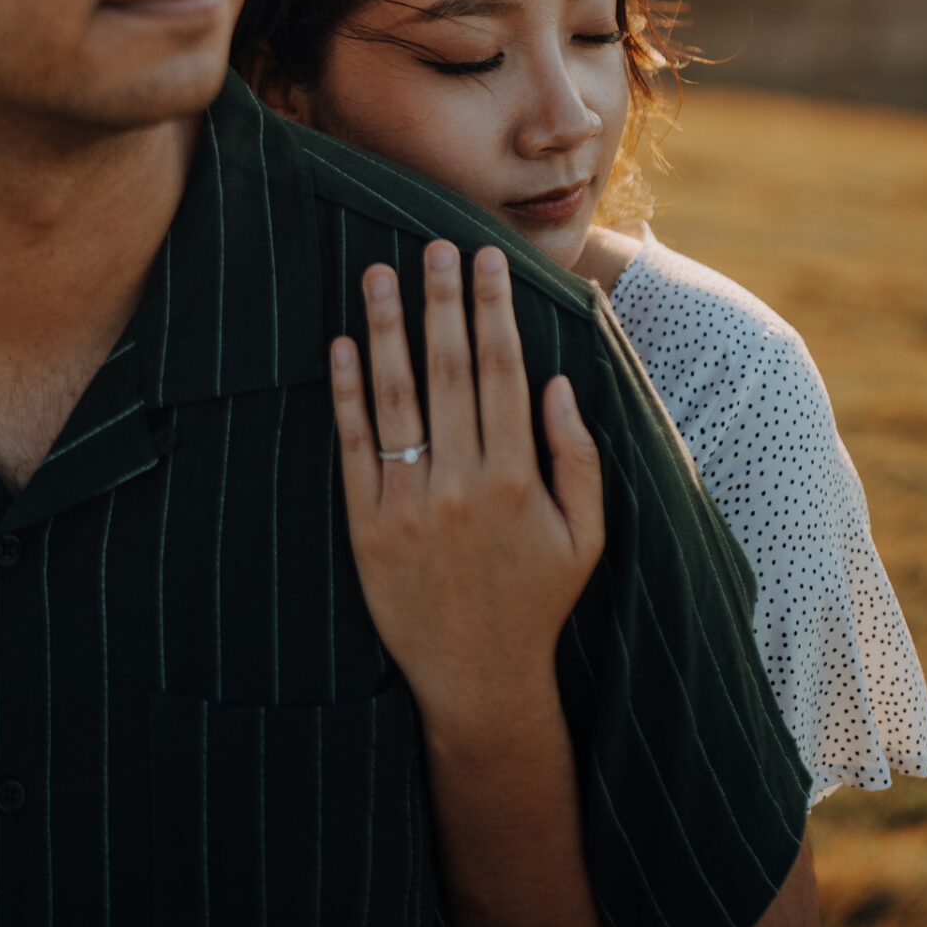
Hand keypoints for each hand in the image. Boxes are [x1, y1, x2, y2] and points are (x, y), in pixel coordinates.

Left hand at [329, 239, 603, 740]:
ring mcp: (409, 503)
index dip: (494, 310)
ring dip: (387, 329)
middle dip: (442, 301)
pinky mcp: (367, 526)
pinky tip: (342, 346)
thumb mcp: (585, 536)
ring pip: (396, 397)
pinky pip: (354, 447)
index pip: (503, 372)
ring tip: (378, 274)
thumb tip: (559, 381)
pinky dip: (346, 393)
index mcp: (518, 478)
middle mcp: (463, 483)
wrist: (479, 682)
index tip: (487, 260)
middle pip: (448, 371)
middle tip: (434, 244)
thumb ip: (578, 457)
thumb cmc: (538, 602)